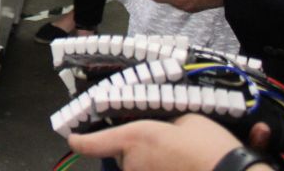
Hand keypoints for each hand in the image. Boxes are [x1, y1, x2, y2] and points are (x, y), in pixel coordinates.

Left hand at [68, 114, 251, 170]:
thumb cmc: (210, 146)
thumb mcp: (185, 119)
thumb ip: (162, 121)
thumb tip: (158, 127)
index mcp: (133, 138)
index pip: (91, 143)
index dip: (79, 140)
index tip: (73, 137)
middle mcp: (132, 163)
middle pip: (121, 154)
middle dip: (136, 148)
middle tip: (163, 142)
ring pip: (138, 168)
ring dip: (151, 163)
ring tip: (178, 157)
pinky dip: (162, 169)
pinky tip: (180, 165)